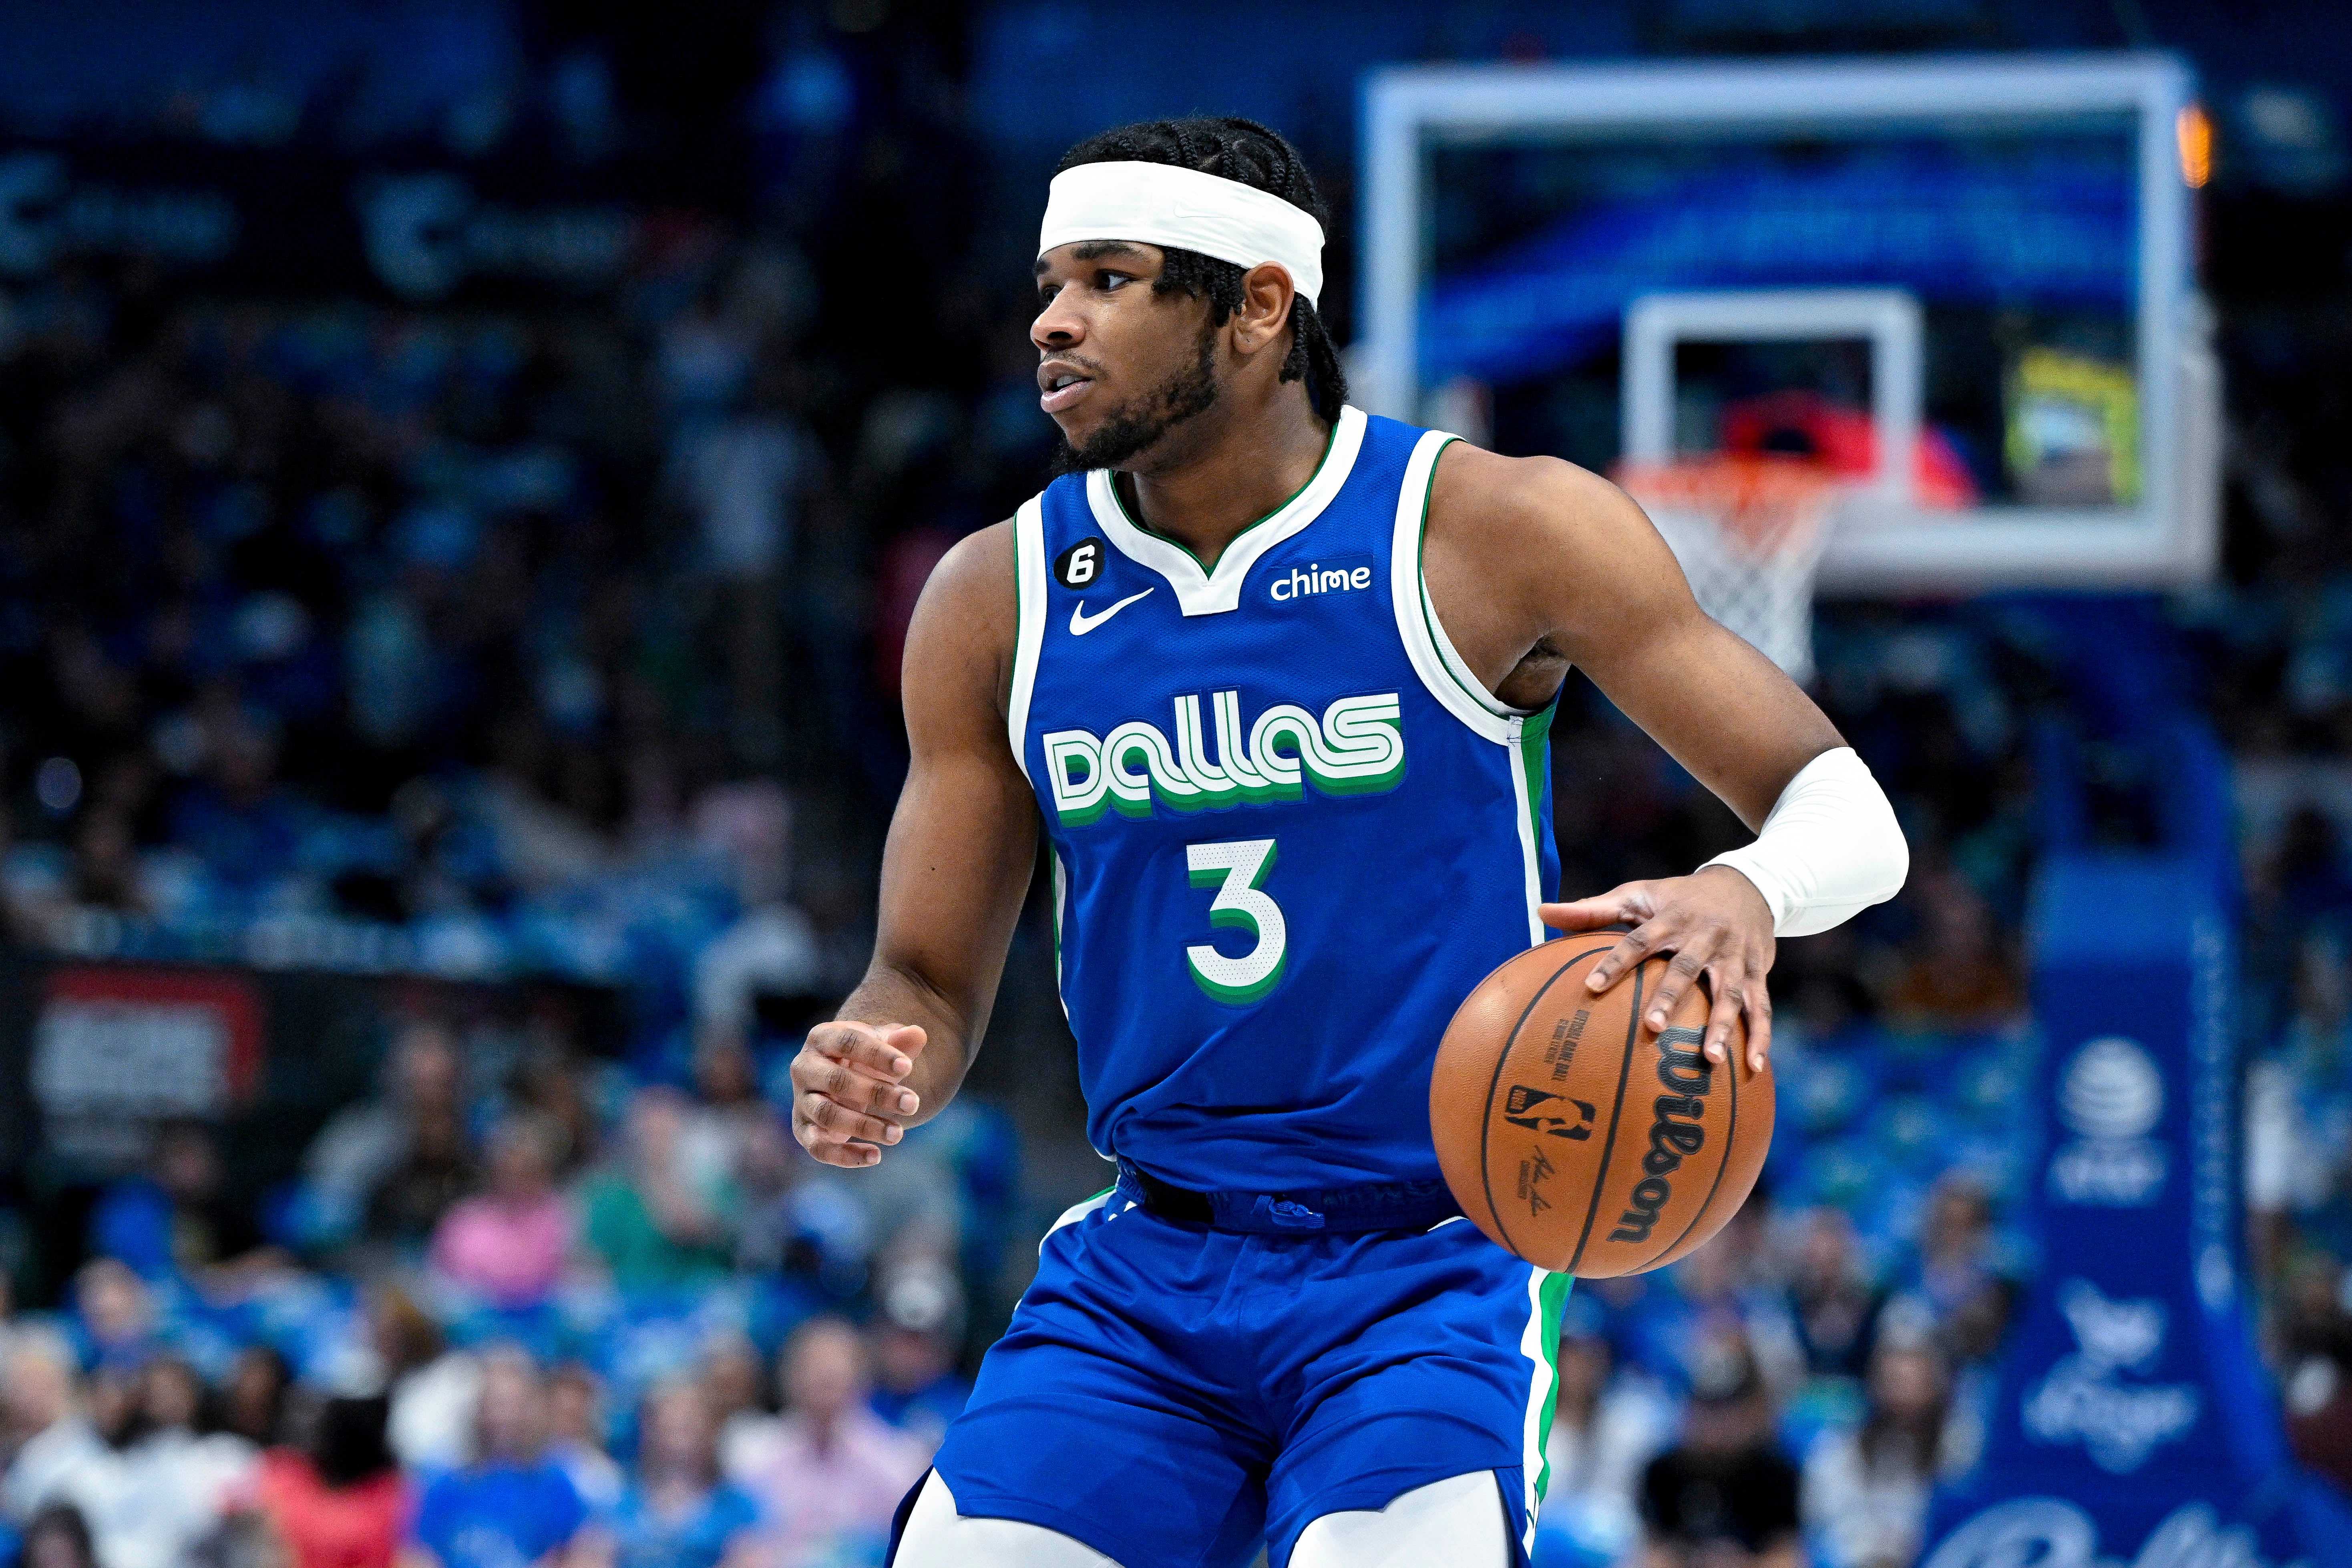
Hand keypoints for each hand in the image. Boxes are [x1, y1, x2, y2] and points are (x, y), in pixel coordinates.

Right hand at [790, 1020, 927, 1167]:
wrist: (847, 1076)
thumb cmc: (866, 1057)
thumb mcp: (883, 1045)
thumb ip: (899, 1040)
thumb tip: (917, 1034)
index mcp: (823, 1038)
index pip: (848, 1042)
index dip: (877, 1055)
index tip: (908, 1067)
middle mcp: (804, 1067)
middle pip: (836, 1081)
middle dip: (877, 1093)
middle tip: (912, 1104)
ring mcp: (801, 1099)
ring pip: (827, 1115)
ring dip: (864, 1126)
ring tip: (897, 1134)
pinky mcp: (803, 1129)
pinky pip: (818, 1147)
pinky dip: (844, 1155)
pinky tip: (875, 1156)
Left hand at [1541, 865, 1773, 1071]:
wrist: (1747, 886)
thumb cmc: (1679, 897)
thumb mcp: (1638, 895)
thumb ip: (1592, 909)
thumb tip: (1541, 912)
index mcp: (1670, 918)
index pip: (1638, 940)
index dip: (1616, 961)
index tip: (1591, 986)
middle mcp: (1704, 936)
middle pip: (1685, 968)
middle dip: (1671, 998)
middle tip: (1653, 1028)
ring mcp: (1734, 956)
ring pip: (1729, 992)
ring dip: (1722, 1026)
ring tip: (1711, 1059)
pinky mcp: (1758, 971)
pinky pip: (1761, 1006)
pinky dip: (1760, 1036)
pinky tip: (1754, 1067)